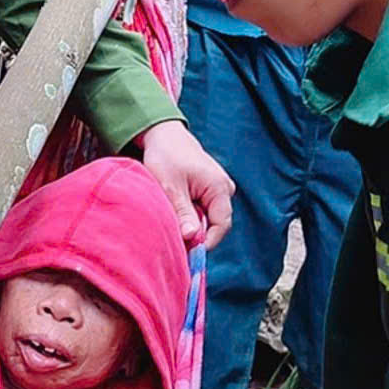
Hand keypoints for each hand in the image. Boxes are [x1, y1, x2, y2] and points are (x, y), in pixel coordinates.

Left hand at [136, 120, 233, 247]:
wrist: (164, 135)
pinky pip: (204, 209)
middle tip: (176, 240)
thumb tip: (192, 238)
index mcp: (219, 187)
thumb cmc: (166, 157)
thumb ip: (183, 213)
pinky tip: (176, 212)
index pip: (221, 225)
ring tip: (173, 221)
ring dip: (192, 224)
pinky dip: (191, 215)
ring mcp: (219, 188)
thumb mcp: (171, 188)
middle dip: (197, 234)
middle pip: (216, 223)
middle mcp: (224, 188)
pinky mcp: (210, 189)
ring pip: (209, 217)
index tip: (187, 252)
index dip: (206, 242)